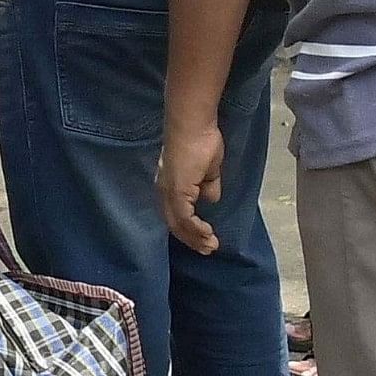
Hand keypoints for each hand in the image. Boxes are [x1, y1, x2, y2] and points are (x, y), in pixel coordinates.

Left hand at [160, 119, 227, 254]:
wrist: (194, 126)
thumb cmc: (201, 142)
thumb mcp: (209, 170)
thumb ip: (208, 185)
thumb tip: (210, 198)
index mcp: (169, 186)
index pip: (176, 215)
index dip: (189, 229)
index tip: (205, 239)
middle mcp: (164, 192)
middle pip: (175, 223)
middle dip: (192, 239)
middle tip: (208, 249)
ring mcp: (168, 192)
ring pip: (178, 224)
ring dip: (195, 237)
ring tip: (210, 246)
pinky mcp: (176, 191)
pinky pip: (184, 217)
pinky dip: (196, 229)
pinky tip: (207, 235)